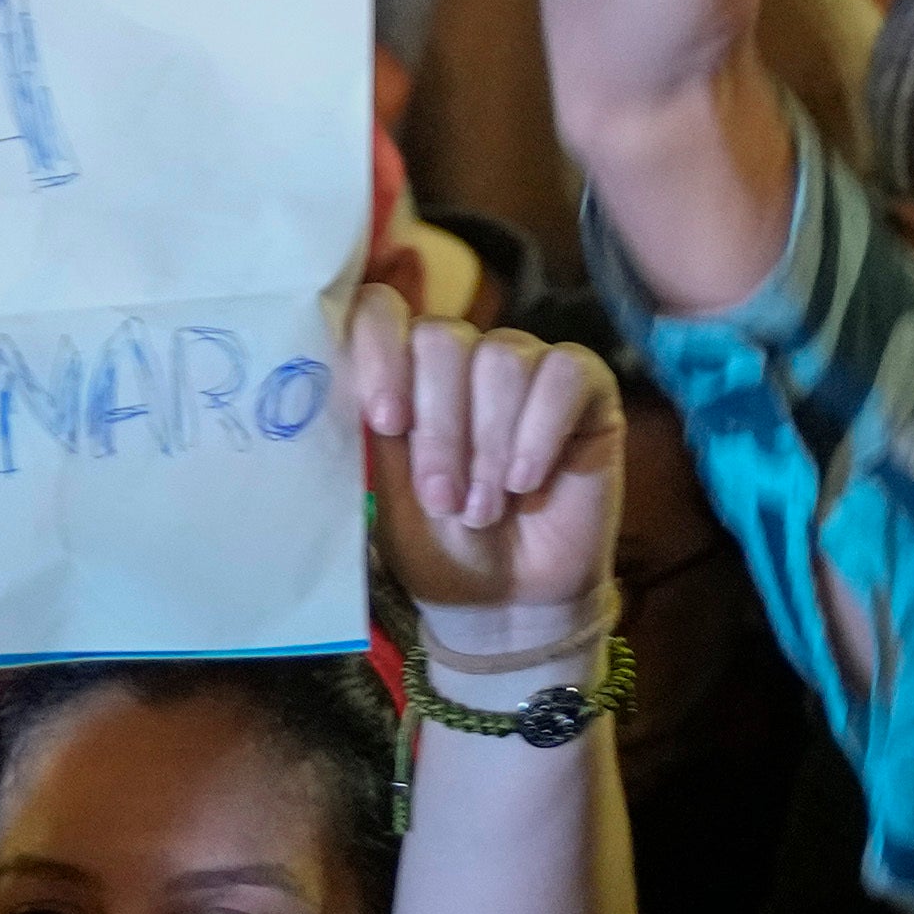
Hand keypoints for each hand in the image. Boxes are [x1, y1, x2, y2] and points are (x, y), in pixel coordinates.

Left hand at [346, 279, 622, 639]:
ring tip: (486, 506)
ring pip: (501, 359)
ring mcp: (525, 366)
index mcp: (401, 371)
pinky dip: (540, 430)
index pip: (381, 310)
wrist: (503, 602)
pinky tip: (528, 480)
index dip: (379, 350)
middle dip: (439, 429)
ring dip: (489, 445)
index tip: (385, 421)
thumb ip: (363, 430)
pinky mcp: (585, 386)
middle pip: (442, 339)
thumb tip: (328, 382)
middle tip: (443, 499)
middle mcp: (462, 357)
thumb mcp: (382, 491)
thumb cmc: (434, 546)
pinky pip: (564, 374)